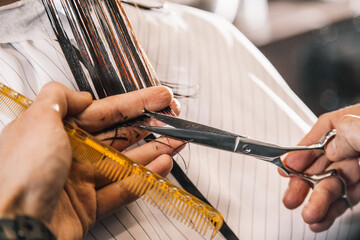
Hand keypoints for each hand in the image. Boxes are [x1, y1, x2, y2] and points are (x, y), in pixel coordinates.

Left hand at [0, 82, 182, 238]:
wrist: (15, 225)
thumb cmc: (18, 174)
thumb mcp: (37, 120)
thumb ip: (59, 98)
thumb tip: (81, 95)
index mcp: (57, 132)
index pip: (104, 112)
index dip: (133, 103)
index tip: (156, 98)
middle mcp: (70, 155)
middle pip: (119, 135)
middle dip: (148, 124)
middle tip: (171, 117)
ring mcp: (81, 181)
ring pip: (126, 162)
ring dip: (154, 150)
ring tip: (176, 140)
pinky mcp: (89, 206)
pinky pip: (124, 188)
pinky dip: (145, 178)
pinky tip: (161, 166)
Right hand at [281, 104, 359, 231]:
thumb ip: (350, 133)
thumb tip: (330, 147)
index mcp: (358, 121)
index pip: (324, 131)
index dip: (302, 149)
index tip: (286, 165)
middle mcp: (358, 144)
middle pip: (323, 161)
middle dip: (304, 182)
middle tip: (291, 197)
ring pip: (333, 184)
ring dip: (317, 201)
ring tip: (307, 215)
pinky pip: (346, 199)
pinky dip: (332, 211)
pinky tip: (320, 219)